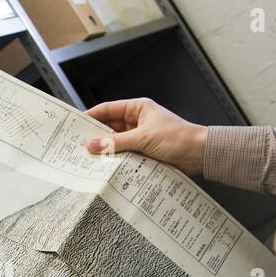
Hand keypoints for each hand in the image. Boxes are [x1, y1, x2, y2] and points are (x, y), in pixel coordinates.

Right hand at [85, 97, 207, 175]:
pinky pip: (125, 156)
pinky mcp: (144, 153)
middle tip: (77, 146)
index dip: (91, 116)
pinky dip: (116, 161)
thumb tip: (92, 145)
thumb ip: (117, 143)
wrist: (200, 155)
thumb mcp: (144, 138)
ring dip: (106, 151)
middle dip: (96, 137)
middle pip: (109, 128)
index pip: (108, 109)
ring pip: (116, 144)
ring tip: (89, 159)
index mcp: (138, 108)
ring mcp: (140, 138)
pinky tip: (106, 168)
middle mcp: (137, 122)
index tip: (75, 125)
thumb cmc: (179, 138)